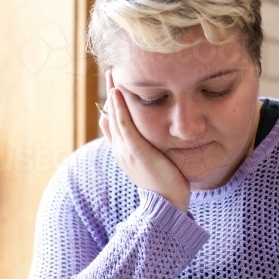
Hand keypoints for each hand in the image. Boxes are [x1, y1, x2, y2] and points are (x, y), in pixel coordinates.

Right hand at [99, 75, 190, 211]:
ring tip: (112, 74)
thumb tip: (155, 140)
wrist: (166, 206)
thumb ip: (153, 151)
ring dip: (113, 93)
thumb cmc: (167, 188)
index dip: (113, 107)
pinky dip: (119, 106)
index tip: (115, 90)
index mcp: (125, 154)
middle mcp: (121, 150)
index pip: (114, 125)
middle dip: (112, 94)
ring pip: (115, 116)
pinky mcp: (135, 150)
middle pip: (111, 116)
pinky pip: (124, 123)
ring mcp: (125, 150)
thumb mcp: (157, 166)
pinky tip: (118, 90)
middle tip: (111, 73)